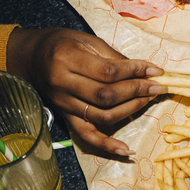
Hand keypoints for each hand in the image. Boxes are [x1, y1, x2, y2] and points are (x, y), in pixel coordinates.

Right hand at [6, 27, 165, 154]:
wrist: (32, 58)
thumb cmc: (62, 44)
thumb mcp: (86, 39)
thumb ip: (113, 56)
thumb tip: (144, 69)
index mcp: (67, 58)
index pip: (108, 71)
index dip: (135, 71)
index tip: (155, 70)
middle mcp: (62, 83)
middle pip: (106, 95)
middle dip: (137, 91)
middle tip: (157, 86)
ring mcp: (63, 104)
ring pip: (102, 115)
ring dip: (130, 109)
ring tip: (148, 99)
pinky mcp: (65, 117)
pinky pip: (86, 136)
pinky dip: (106, 145)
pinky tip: (125, 149)